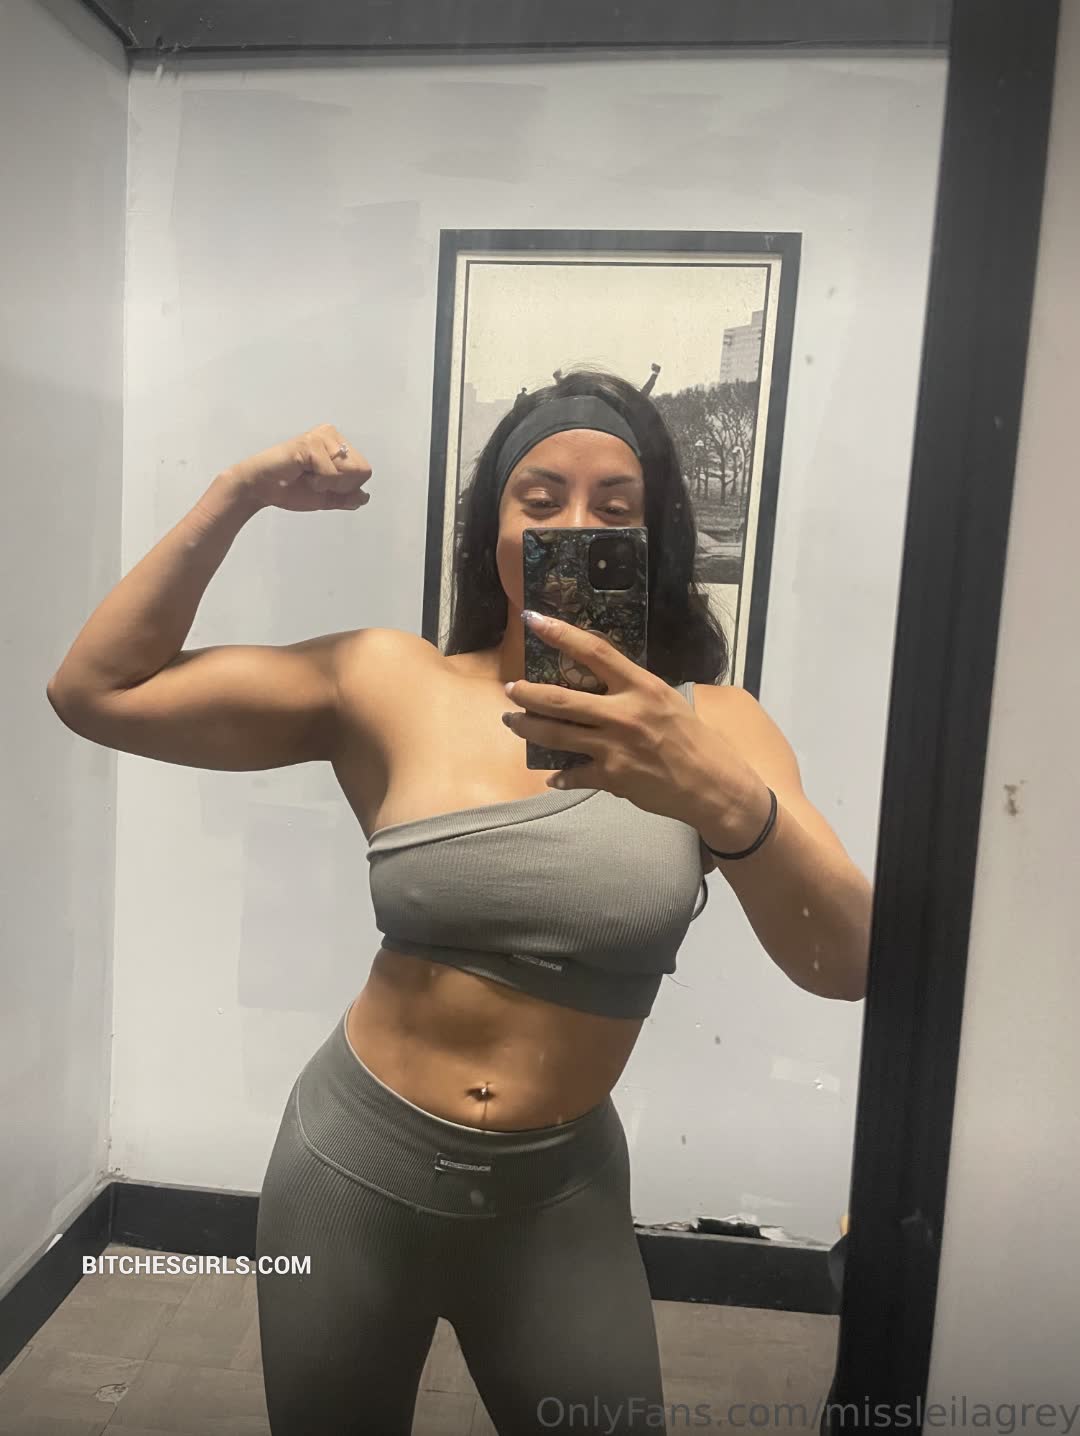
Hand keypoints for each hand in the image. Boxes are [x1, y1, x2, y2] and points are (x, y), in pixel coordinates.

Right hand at [222, 424, 372, 513]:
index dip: (347, 487)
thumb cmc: (289, 489)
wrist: (261, 488)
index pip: (365, 471)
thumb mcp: (325, 498)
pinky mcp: (310, 443)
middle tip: (314, 481)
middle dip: (340, 486)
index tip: (323, 485)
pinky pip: (331, 472)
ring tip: (306, 476)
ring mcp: (322, 436)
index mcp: (338, 445)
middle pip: (361, 470)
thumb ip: (346, 497)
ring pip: (348, 471)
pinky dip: (318, 482)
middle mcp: (332, 435)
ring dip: (327, 484)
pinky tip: (300, 474)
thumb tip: (364, 497)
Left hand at [501, 611, 761, 827]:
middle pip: (561, 698)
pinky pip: (573, 774)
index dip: (560, 634)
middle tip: (510, 689)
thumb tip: (600, 683)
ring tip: (513, 722)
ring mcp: (615, 747)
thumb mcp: (666, 701)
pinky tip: (552, 777)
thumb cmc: (694, 740)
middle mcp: (624, 713)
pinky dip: (560, 776)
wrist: (713, 785)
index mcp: (641, 687)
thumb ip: (632, 691)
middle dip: (527, 692)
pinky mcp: (612, 777)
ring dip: (528, 727)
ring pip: (556, 734)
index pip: (594, 652)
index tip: (533, 619)